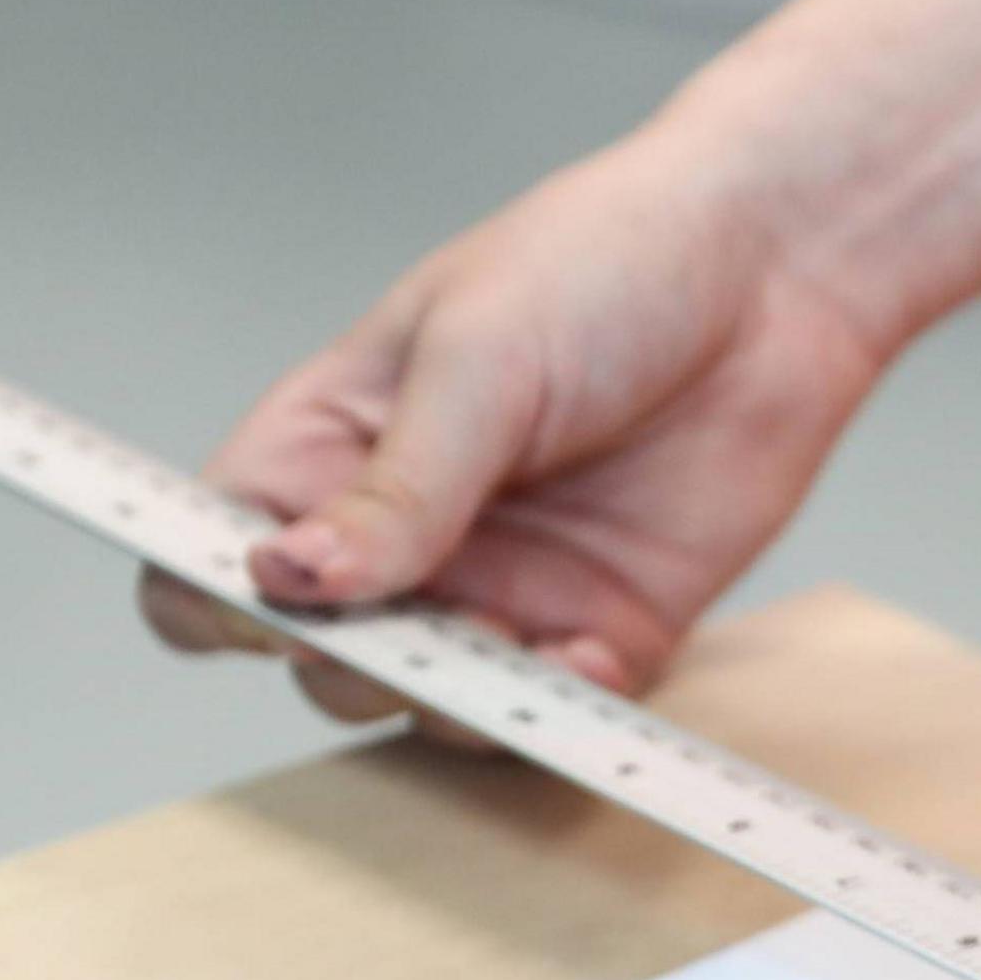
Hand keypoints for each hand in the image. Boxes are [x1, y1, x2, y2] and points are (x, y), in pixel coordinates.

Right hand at [137, 135, 892, 730]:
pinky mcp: (601, 629)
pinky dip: (562, 713)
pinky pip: (559, 714)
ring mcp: (501, 592)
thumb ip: (398, 484)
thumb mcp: (479, 356)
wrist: (771, 273)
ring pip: (434, 706)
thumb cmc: (604, 265)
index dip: (211, 598)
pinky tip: (588, 658)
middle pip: (318, 658)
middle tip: (408, 629)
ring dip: (457, 704)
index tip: (268, 595)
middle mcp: (401, 538)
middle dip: (352, 665)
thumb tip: (294, 577)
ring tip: (503, 653)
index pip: (209, 554)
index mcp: (325, 450)